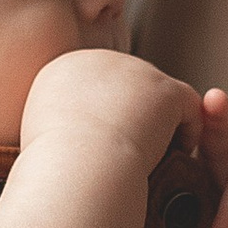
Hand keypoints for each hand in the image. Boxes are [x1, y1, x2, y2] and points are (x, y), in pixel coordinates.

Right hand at [18, 46, 200, 171]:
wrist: (77, 167)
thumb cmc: (55, 169)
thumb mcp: (39, 136)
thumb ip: (59, 122)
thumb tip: (73, 135)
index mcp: (64, 68)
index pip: (100, 87)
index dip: (110, 118)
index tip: (108, 151)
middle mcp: (98, 59)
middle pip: (131, 86)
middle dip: (138, 118)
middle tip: (137, 156)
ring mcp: (135, 69)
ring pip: (158, 98)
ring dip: (161, 127)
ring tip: (155, 161)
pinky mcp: (165, 88)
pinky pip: (188, 108)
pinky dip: (185, 134)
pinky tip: (172, 159)